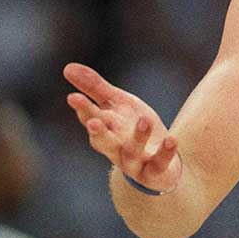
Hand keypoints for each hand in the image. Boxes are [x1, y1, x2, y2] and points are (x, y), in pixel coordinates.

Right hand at [65, 62, 181, 193]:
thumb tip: (67, 67)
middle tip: (93, 122)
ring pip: (132, 153)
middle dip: (98, 133)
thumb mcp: (117, 103)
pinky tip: (171, 140)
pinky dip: (165, 152)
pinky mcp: (156, 170)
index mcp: (105, 129)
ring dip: (137, 138)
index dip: (83, 109)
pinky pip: (159, 162)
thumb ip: (94, 87)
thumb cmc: (132, 128)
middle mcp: (116, 148)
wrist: (159, 162)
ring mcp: (135, 161)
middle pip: (104, 142)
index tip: (73, 97)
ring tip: (144, 120)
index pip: (91, 119)